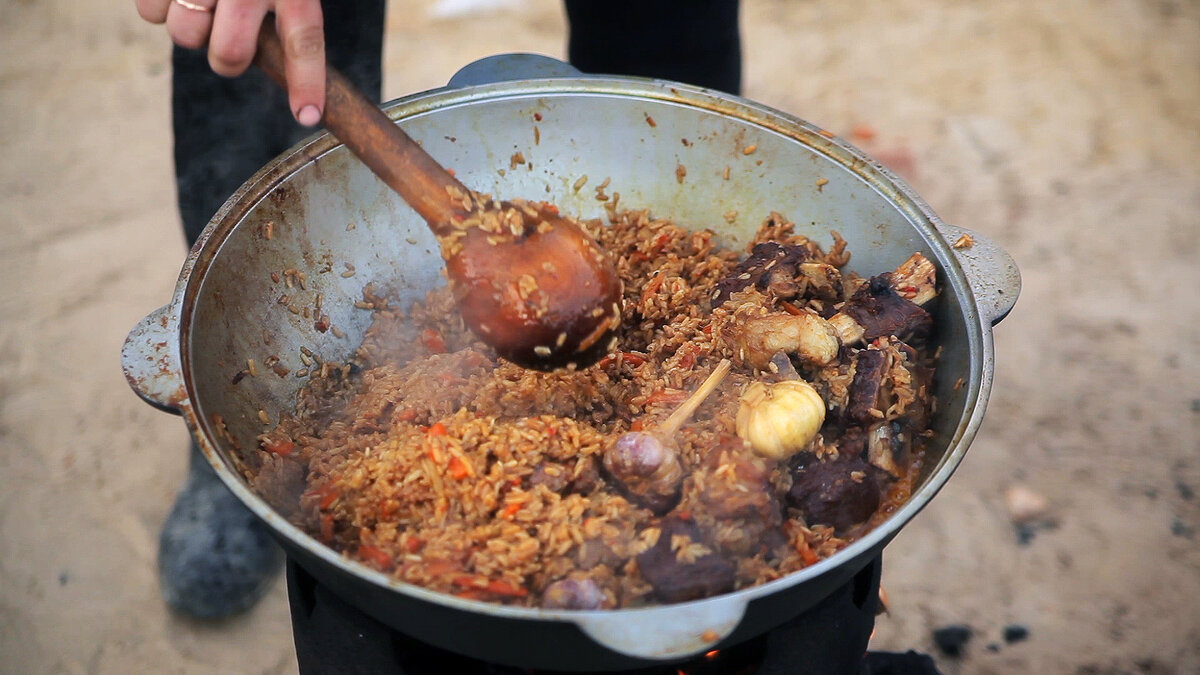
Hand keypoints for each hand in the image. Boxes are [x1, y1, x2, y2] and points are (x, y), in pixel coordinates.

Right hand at [135, 0, 325, 125]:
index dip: (306, 81)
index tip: (306, 115)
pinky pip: (150, 13)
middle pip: (230, 53)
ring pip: (185, 35)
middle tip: (230, 41)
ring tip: (201, 1)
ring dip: (191, 29)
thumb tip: (290, 64)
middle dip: (229, 59)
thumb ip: (287, 9)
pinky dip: (159, 7)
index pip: (304, 38)